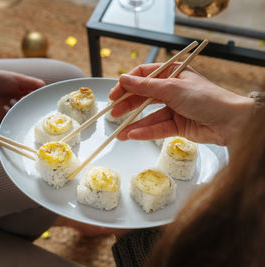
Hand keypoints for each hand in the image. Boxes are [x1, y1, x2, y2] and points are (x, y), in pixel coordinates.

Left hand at [0, 66, 44, 121]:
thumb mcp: (16, 79)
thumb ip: (31, 83)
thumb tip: (45, 86)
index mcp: (22, 90)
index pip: (35, 96)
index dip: (42, 101)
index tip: (51, 106)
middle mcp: (17, 100)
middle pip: (30, 107)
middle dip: (36, 111)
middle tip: (46, 117)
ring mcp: (10, 109)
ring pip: (22, 115)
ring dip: (27, 117)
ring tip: (36, 122)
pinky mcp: (2, 117)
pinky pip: (12, 122)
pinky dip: (16, 123)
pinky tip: (23, 125)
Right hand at [109, 63, 253, 145]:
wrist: (230, 122)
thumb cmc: (206, 98)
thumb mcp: (172, 89)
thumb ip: (145, 87)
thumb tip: (123, 79)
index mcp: (172, 74)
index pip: (143, 76)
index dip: (127, 84)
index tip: (114, 95)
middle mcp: (172, 90)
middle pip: (143, 97)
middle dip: (128, 106)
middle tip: (113, 114)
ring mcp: (174, 108)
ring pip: (149, 115)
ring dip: (135, 124)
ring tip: (119, 133)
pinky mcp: (177, 125)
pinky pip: (158, 128)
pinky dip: (146, 132)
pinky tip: (133, 136)